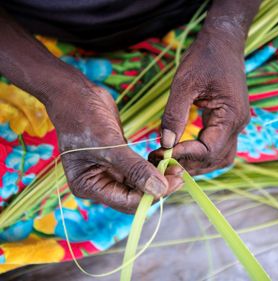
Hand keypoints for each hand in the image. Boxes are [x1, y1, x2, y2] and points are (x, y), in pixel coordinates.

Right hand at [48, 81, 183, 212]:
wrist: (77, 96)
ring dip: (156, 177)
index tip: (173, 182)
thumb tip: (160, 189)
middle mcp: (99, 182)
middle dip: (156, 186)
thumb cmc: (84, 118)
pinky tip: (163, 159)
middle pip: (134, 195)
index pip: (126, 201)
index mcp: (89, 186)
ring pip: (139, 183)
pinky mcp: (119, 159)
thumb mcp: (108, 145)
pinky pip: (138, 170)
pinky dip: (151, 166)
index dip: (151, 195)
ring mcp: (109, 171)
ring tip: (174, 165)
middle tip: (178, 173)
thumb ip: (134, 169)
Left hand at [149, 30, 249, 174]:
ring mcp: (234, 124)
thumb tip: (166, 143)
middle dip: (190, 164)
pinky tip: (184, 151)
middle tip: (164, 162)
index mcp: (230, 116)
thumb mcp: (184, 83)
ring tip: (173, 161)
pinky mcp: (227, 122)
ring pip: (219, 157)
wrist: (222, 43)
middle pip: (216, 159)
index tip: (161, 153)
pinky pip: (217, 146)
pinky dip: (201, 154)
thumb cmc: (204, 58)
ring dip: (197, 163)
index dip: (185, 155)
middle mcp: (237, 125)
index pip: (209, 150)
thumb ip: (175, 114)